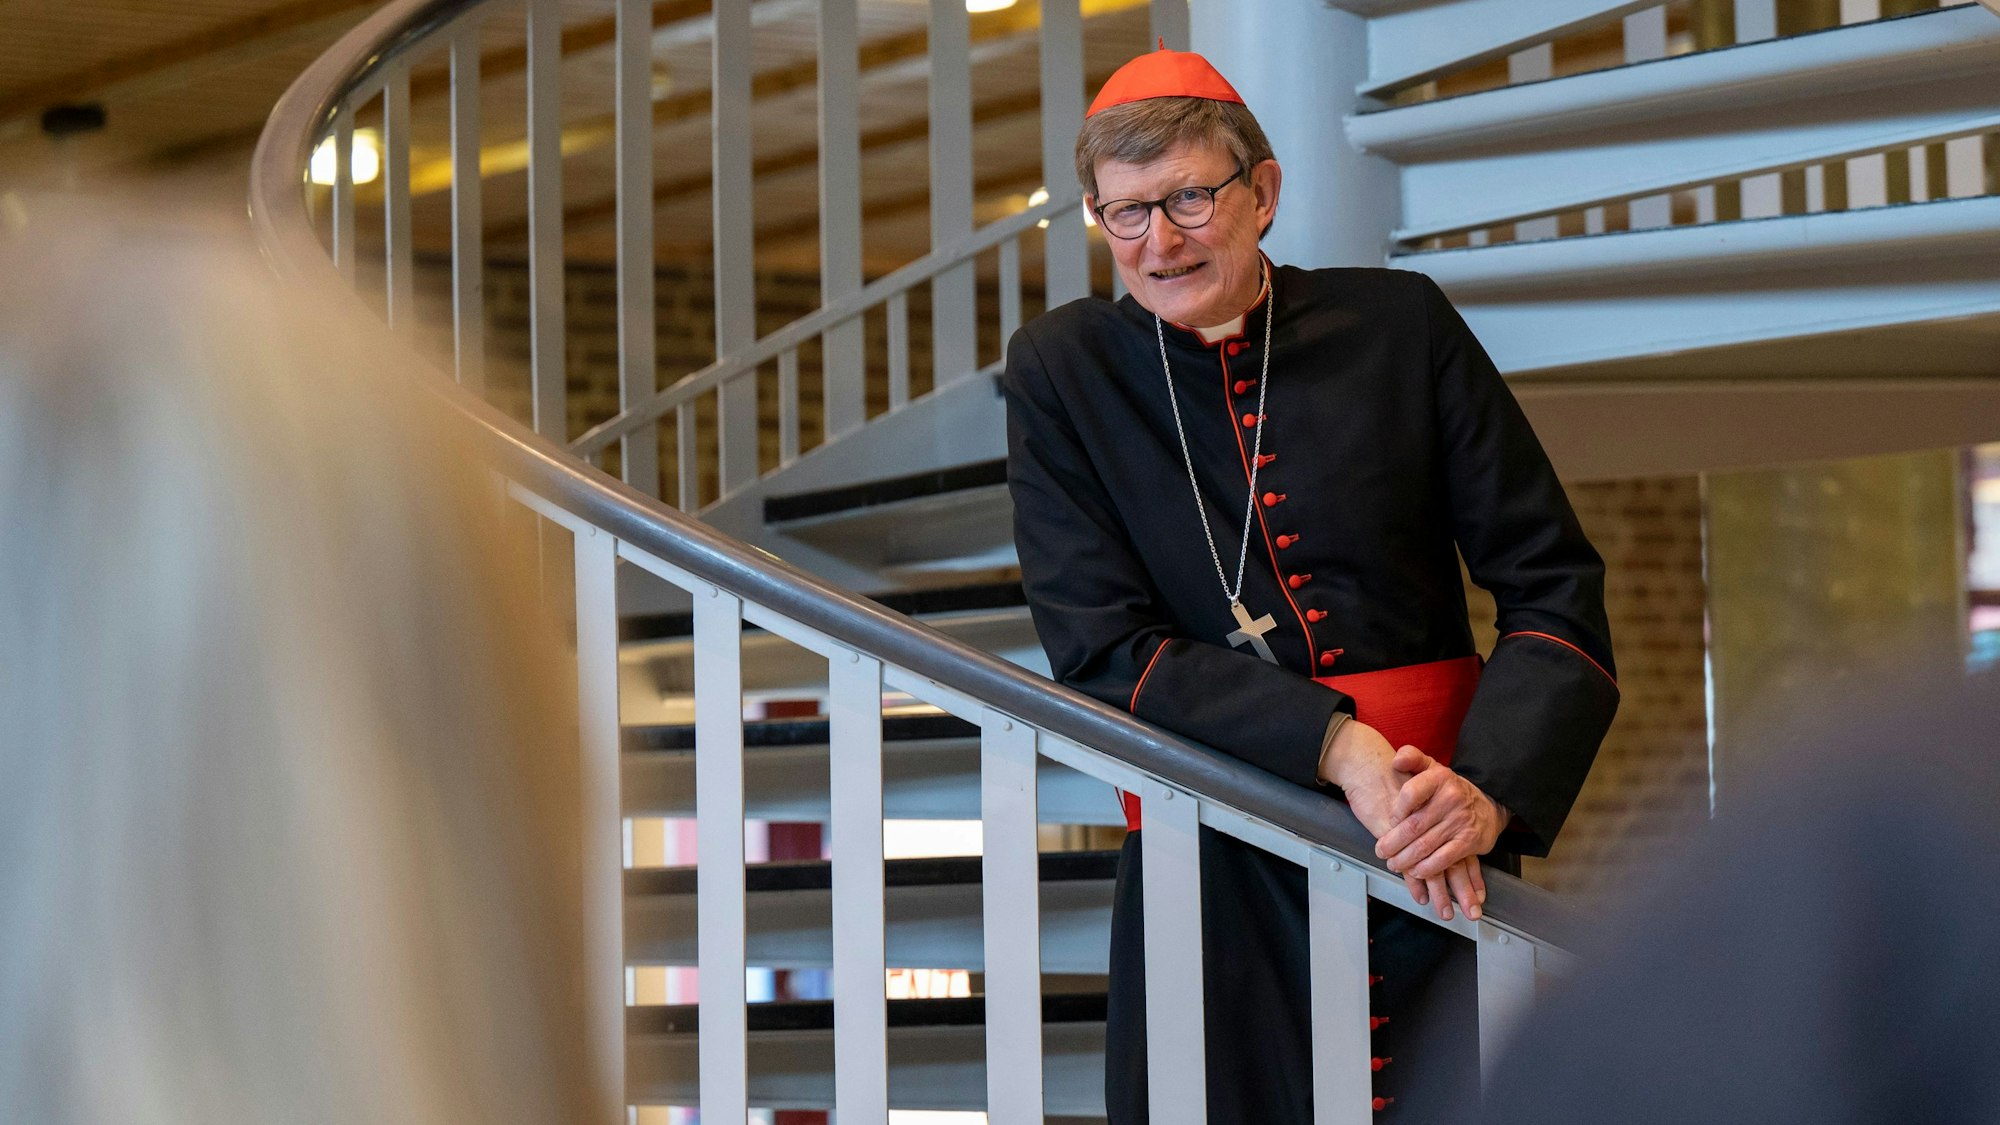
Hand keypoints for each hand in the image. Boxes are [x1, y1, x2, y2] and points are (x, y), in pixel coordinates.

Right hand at [1318, 720, 1459, 920]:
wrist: (1370, 766)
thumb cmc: (1393, 779)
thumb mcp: (1420, 786)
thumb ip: (1433, 815)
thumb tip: (1441, 832)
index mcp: (1443, 817)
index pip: (1462, 850)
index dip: (1471, 873)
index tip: (1479, 894)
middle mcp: (1434, 825)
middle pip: (1453, 864)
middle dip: (1463, 890)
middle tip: (1472, 912)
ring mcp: (1415, 832)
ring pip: (1433, 868)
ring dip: (1441, 893)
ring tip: (1446, 913)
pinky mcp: (1396, 836)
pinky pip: (1409, 864)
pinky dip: (1415, 882)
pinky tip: (1421, 897)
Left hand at [1374, 746, 1507, 894]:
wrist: (1489, 804)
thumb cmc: (1450, 789)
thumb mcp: (1432, 768)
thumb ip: (1412, 758)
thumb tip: (1396, 760)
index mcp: (1439, 778)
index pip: (1409, 794)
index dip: (1395, 811)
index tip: (1389, 822)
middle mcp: (1451, 798)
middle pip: (1413, 826)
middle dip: (1393, 843)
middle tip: (1382, 851)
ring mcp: (1460, 821)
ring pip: (1425, 845)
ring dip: (1405, 859)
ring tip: (1393, 863)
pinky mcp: (1468, 842)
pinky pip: (1443, 859)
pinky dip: (1426, 868)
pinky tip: (1416, 871)